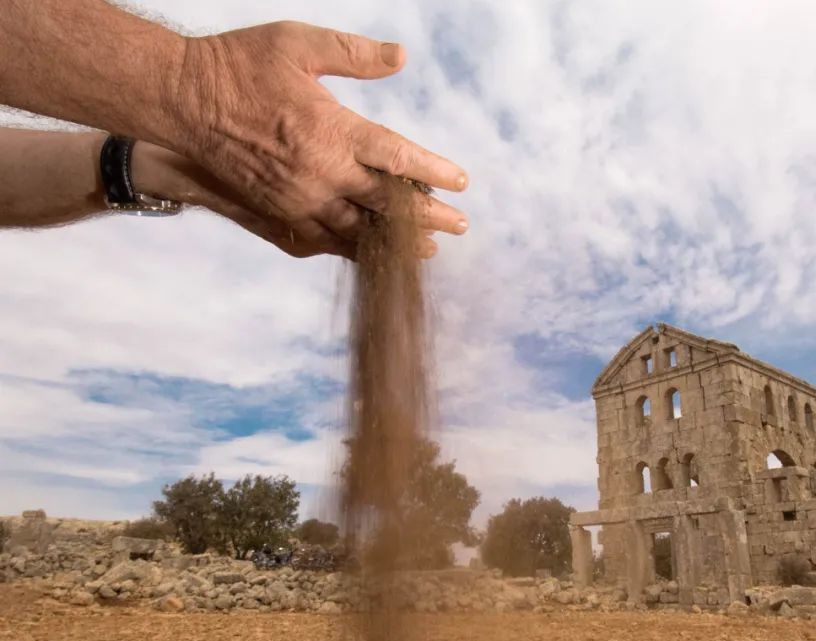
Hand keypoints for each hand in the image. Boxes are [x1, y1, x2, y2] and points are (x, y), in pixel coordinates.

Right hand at [170, 22, 467, 245]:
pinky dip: (354, 246)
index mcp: (331, 130)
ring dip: (396, 240)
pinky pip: (324, 238)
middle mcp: (319, 173)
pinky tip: (372, 250)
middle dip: (428, 217)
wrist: (180, 99)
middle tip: (461, 226)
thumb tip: (401, 57)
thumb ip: (354, 54)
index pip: (397, 157)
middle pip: (387, 204)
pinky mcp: (278, 211)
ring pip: (358, 230)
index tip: (462, 182)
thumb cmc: (238, 65)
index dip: (434, 172)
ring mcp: (298, 198)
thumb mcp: (298, 43)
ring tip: (428, 248)